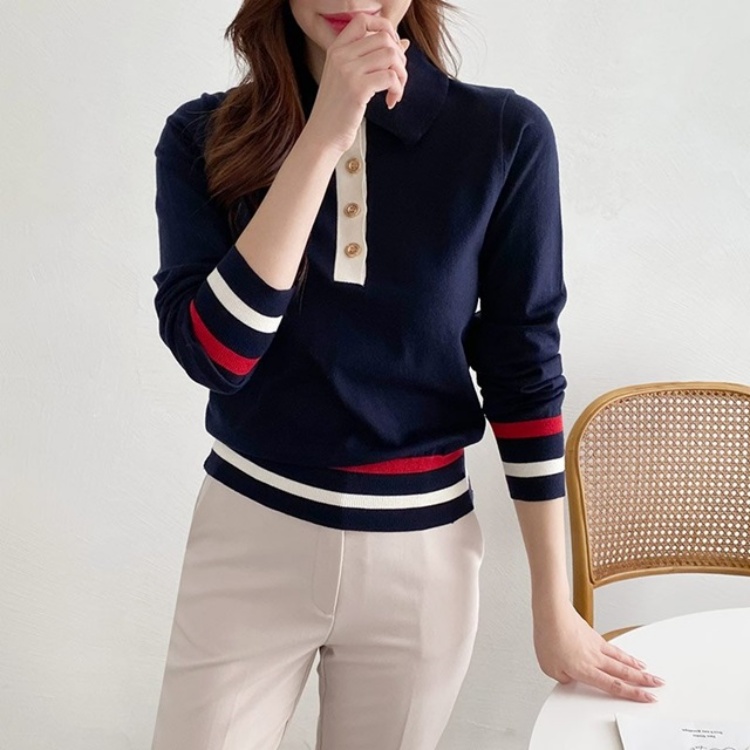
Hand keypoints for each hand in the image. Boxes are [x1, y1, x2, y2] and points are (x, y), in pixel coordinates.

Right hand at [305, 13, 409, 153]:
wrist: (322, 136)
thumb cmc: (337, 110)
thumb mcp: (349, 79)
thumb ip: (372, 58)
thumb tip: (403, 43)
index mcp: (336, 49)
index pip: (364, 19)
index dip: (384, 29)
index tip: (391, 51)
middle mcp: (341, 56)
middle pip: (384, 38)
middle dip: (399, 58)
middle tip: (397, 79)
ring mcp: (348, 71)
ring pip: (391, 55)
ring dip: (402, 75)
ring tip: (396, 91)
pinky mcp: (358, 89)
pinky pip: (391, 77)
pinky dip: (398, 89)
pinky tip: (390, 102)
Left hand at [531, 599, 665, 701]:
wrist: (551, 612)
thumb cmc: (548, 637)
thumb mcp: (549, 667)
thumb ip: (563, 677)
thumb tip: (569, 677)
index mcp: (586, 670)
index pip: (615, 686)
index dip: (633, 694)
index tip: (648, 698)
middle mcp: (595, 659)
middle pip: (625, 673)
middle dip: (644, 680)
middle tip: (659, 684)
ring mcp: (596, 645)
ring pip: (621, 659)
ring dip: (637, 667)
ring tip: (648, 672)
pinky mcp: (593, 635)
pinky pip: (613, 648)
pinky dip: (623, 654)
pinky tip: (625, 655)